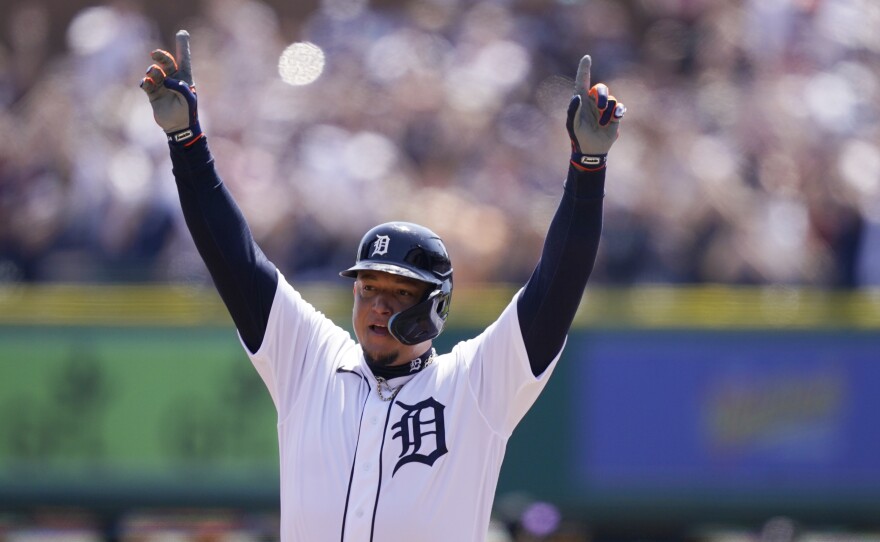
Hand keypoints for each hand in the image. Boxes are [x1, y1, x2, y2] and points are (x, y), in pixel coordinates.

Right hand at [139, 30, 202, 146]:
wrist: (178, 128)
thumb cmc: (187, 112)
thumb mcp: (188, 99)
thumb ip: (179, 87)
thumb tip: (165, 80)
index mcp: (185, 79)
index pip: (184, 59)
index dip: (182, 46)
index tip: (182, 33)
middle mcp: (173, 80)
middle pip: (166, 63)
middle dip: (161, 56)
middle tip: (155, 54)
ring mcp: (162, 86)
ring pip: (155, 72)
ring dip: (152, 71)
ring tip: (152, 74)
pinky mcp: (153, 94)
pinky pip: (147, 84)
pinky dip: (145, 82)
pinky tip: (145, 83)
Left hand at [566, 55, 625, 170]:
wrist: (592, 150)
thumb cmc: (579, 136)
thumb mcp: (573, 125)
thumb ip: (573, 110)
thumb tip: (578, 97)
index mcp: (581, 100)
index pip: (582, 81)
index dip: (584, 69)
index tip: (586, 58)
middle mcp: (593, 101)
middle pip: (600, 88)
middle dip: (601, 95)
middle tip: (600, 107)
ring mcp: (604, 108)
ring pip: (611, 99)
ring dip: (607, 112)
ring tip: (602, 124)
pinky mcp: (614, 115)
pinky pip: (619, 107)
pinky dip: (617, 112)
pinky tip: (614, 119)